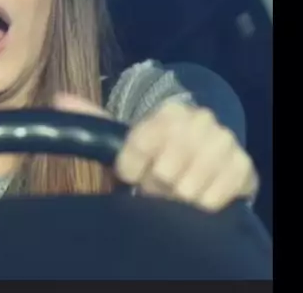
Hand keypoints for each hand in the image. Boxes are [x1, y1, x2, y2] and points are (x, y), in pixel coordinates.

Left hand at [52, 93, 257, 211]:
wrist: (208, 166)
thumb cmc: (160, 156)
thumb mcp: (126, 139)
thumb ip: (94, 120)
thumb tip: (59, 97)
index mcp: (170, 111)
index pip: (137, 145)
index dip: (131, 166)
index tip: (133, 171)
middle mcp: (201, 119)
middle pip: (163, 171)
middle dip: (156, 185)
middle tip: (159, 185)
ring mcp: (225, 142)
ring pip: (186, 188)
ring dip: (177, 199)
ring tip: (177, 192)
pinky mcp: (243, 168)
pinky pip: (210, 200)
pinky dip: (199, 206)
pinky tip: (198, 195)